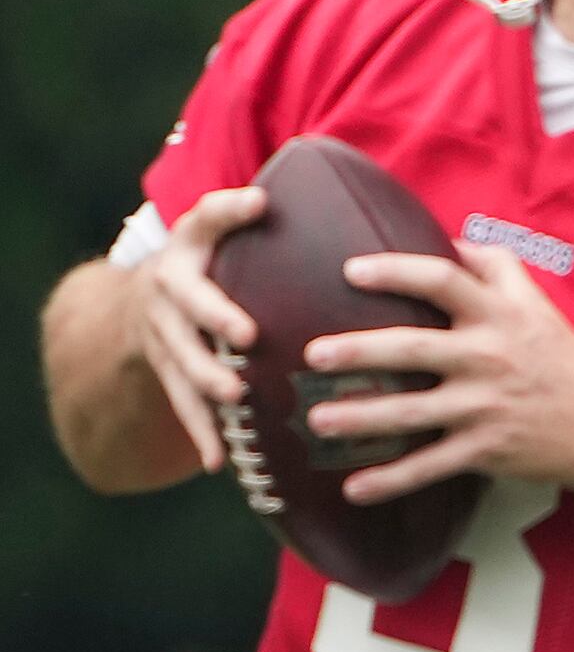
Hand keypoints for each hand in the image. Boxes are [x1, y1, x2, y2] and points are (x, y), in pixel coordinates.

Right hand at [132, 187, 269, 471]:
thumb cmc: (219, 259)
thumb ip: (269, 217)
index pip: (208, 217)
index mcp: (193, 244)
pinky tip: (219, 462)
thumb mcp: (231, 229)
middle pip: (188, 300)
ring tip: (237, 396)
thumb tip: (352, 189)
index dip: (230, 209)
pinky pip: (181, 404)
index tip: (259, 202)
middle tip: (248, 335)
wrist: (143, 297)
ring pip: (181, 358)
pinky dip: (201, 432)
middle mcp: (170, 284)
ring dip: (208, 379)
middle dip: (216, 316)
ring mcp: (162, 330)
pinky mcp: (164, 369)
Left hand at [302, 244, 573, 504]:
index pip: (444, 281)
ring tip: (317, 420)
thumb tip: (448, 239)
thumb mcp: (538, 305)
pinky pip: (430, 467)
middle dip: (360, 350)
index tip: (350, 270)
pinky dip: (391, 482)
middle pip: (414, 348)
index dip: (397, 272)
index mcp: (499, 316)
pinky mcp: (486, 449)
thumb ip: (495, 269)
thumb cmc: (562, 360)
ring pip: (412, 413)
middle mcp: (489, 357)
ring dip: (361, 418)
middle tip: (314, 354)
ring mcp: (486, 407)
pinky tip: (353, 490)